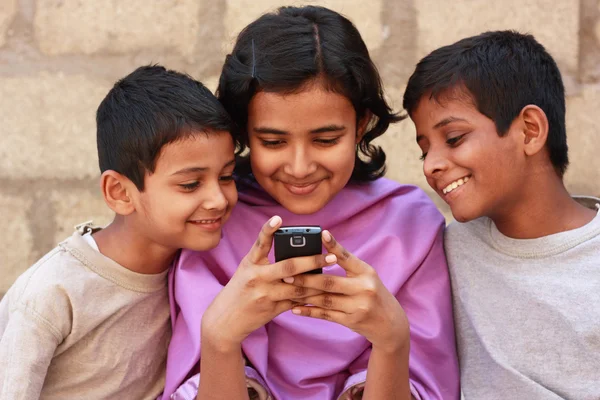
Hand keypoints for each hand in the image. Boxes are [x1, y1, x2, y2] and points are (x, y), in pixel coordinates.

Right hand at [201, 216, 335, 350]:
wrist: (224, 321)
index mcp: (250, 264)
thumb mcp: (246, 270)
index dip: (268, 229)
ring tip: (333, 275)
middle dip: (312, 261)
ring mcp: (265, 295)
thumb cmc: (239, 290)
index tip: (278, 218)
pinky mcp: (272, 310)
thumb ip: (265, 260)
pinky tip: (323, 294)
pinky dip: (309, 298)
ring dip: (317, 282)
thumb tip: (295, 253)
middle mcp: (257, 278)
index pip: (260, 243)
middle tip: (330, 256)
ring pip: (297, 288)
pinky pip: (296, 302)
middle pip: (288, 267)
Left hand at [286, 230, 409, 352]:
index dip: (333, 245)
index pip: (347, 257)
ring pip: (325, 299)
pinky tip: (295, 308)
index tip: (321, 233)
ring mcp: (357, 306)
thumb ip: (347, 264)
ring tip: (287, 289)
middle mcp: (364, 288)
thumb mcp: (367, 275)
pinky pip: (326, 314)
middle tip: (287, 274)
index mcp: (367, 273)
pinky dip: (309, 311)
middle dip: (306, 278)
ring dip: (303, 295)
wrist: (390, 324)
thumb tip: (321, 251)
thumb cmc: (374, 293)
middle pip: (329, 282)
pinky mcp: (351, 321)